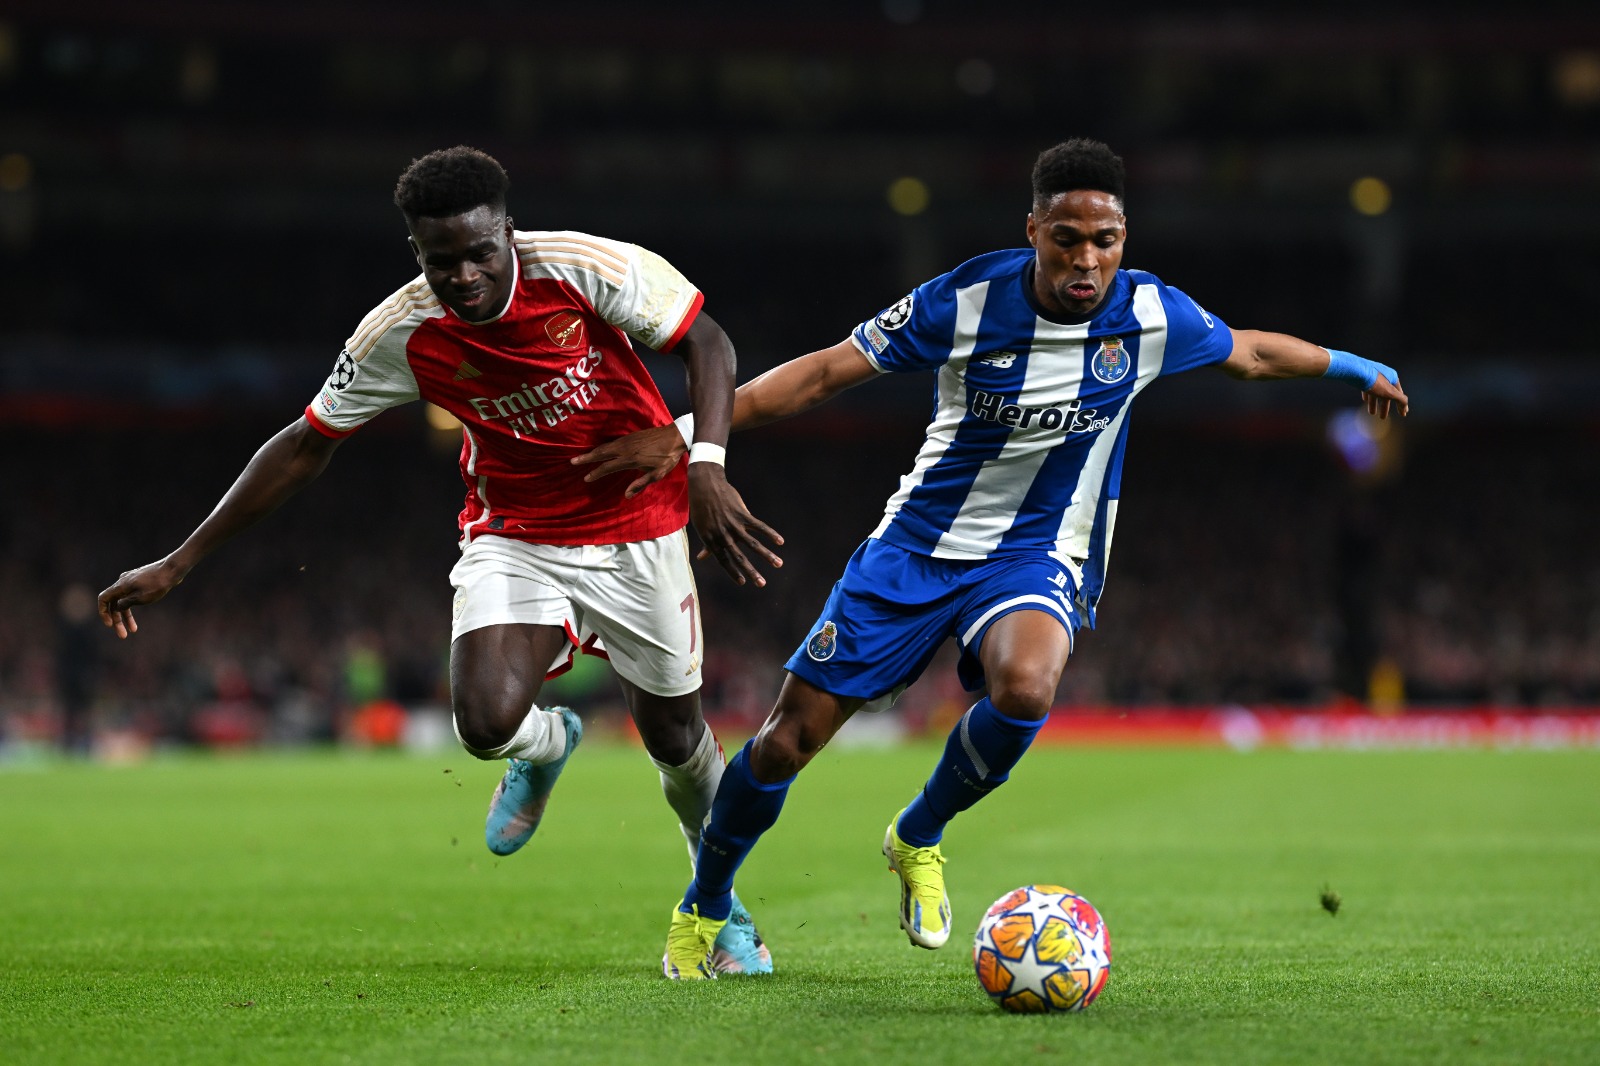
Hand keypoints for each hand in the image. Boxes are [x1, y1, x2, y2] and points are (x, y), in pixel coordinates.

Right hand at [97, 557, 188, 638]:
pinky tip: (138, 615)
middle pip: (114, 603)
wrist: (172, 570)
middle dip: (117, 620)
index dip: (103, 612)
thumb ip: (126, 603)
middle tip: (123, 636)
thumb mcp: (140, 597)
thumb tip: (117, 608)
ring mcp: (131, 581)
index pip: (103, 599)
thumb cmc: (157, 584)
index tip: (110, 625)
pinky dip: (132, 607)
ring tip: (133, 630)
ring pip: (123, 601)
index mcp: (120, 585)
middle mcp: (123, 582)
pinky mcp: (139, 582)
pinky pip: (131, 596)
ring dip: (126, 616)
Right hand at [571, 424, 686, 498]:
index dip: (596, 473)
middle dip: (587, 458)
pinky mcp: (630, 435)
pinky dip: (603, 446)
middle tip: (573, 461)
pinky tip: (600, 449)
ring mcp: (627, 440)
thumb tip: (627, 495)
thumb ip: (640, 484)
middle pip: (601, 453)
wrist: (675, 436)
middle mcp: (625, 449)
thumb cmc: (667, 458)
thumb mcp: (657, 475)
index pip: (608, 467)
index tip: (586, 478)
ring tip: (582, 456)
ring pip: (605, 446)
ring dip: (593, 451)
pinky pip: (612, 442)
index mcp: (630, 460)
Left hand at [686, 464, 783, 587]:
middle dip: (752, 571)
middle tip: (762, 584)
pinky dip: (770, 534)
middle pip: (739, 557)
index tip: (743, 582)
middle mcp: (723, 535)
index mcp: (712, 540)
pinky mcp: (742, 514)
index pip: (724, 561)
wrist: (706, 485)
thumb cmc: (702, 508)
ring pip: (752, 544)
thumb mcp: (702, 527)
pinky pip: (759, 526)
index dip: (733, 572)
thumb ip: (707, 544)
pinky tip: (780, 542)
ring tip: (778, 564)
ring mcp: (733, 524)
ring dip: (767, 555)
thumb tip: (701, 558)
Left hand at [1362, 373, 1408, 419]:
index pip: (1399, 394)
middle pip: (1386, 394)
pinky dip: (1367, 395)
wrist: (1356, 371)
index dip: (1401, 405)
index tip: (1403, 414)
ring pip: (1376, 392)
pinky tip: (1364, 400)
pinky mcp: (1362, 376)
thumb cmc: (1374, 382)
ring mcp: (1372, 375)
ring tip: (1372, 413)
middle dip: (1385, 407)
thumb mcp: (1390, 393)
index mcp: (1392, 377)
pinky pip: (1367, 387)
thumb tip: (1405, 407)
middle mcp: (1383, 375)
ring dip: (1374, 404)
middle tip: (1382, 418)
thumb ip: (1400, 400)